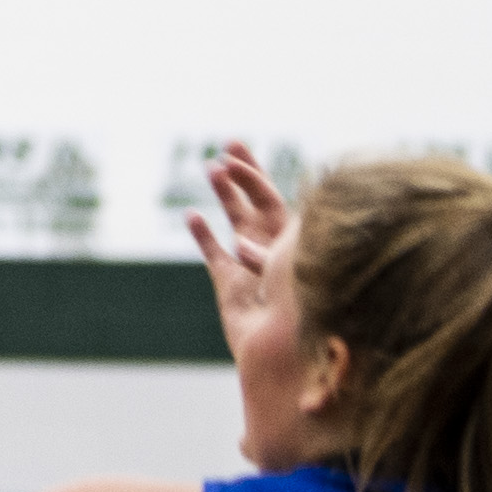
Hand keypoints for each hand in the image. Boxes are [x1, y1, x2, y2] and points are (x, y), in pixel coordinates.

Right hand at [183, 143, 292, 360]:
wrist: (283, 347)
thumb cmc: (299, 296)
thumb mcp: (300, 247)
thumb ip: (291, 219)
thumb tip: (282, 194)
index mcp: (295, 239)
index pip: (272, 197)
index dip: (252, 175)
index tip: (233, 153)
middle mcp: (275, 248)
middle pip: (257, 201)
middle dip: (243, 172)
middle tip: (229, 143)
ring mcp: (251, 266)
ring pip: (236, 221)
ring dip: (223, 194)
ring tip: (209, 167)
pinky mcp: (229, 285)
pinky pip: (214, 254)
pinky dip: (203, 235)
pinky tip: (191, 216)